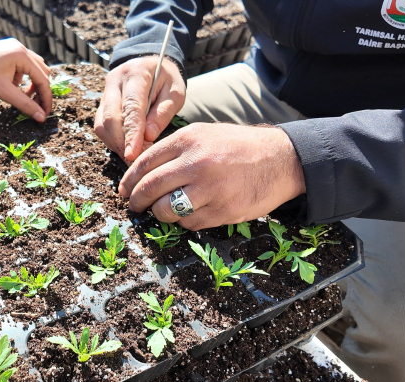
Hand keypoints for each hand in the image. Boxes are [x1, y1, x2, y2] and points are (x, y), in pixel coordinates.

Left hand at [0, 39, 51, 121]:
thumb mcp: (4, 92)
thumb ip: (25, 104)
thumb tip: (41, 117)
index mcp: (20, 55)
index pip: (42, 78)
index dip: (46, 97)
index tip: (45, 113)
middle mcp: (20, 48)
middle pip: (41, 72)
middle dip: (40, 91)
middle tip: (35, 107)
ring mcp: (15, 47)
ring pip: (34, 68)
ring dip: (33, 84)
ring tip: (23, 97)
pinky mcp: (10, 51)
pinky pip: (24, 65)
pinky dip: (24, 78)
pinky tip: (14, 86)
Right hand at [94, 56, 185, 161]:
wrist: (151, 65)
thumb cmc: (166, 80)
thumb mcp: (176, 93)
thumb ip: (163, 114)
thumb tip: (148, 137)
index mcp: (136, 74)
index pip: (130, 107)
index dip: (131, 133)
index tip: (133, 154)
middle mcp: (115, 81)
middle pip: (110, 118)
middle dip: (122, 143)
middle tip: (137, 161)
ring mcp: (105, 92)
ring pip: (102, 125)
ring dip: (116, 144)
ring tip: (134, 156)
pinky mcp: (101, 104)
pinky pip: (101, 126)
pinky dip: (113, 141)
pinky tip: (127, 147)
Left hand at [118, 123, 305, 229]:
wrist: (281, 159)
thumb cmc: (238, 146)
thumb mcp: (204, 134)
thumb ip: (174, 149)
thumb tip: (141, 170)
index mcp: (188, 140)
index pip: (144, 163)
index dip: (128, 180)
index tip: (123, 190)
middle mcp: (196, 163)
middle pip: (150, 188)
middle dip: (136, 201)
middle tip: (134, 205)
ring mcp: (210, 189)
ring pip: (166, 210)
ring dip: (159, 214)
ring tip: (163, 210)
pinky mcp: (222, 210)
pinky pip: (189, 223)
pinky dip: (184, 221)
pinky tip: (191, 212)